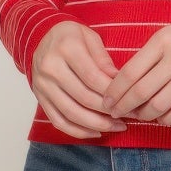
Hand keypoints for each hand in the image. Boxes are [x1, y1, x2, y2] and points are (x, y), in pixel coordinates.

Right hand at [30, 20, 129, 139]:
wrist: (40, 38)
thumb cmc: (70, 37)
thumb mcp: (90, 38)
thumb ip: (104, 60)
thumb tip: (119, 81)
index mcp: (66, 48)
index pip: (93, 77)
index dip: (113, 92)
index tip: (130, 99)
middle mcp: (51, 68)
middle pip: (84, 97)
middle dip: (109, 111)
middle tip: (128, 116)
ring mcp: (43, 86)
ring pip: (72, 113)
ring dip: (97, 124)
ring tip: (116, 126)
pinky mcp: (40, 98)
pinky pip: (59, 121)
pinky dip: (78, 131)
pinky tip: (96, 132)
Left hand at [99, 13, 170, 125]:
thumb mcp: (167, 34)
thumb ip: (147, 55)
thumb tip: (124, 82)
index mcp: (162, 42)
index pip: (129, 73)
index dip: (114, 91)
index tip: (107, 101)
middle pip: (140, 92)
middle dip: (123, 107)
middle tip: (115, 113)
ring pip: (158, 106)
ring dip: (143, 116)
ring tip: (137, 116)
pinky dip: (166, 120)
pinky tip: (160, 118)